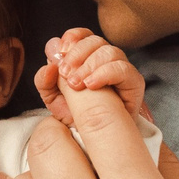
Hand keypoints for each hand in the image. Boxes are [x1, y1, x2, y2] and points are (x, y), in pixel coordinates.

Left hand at [33, 27, 153, 126]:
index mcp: (86, 58)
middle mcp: (105, 60)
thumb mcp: (52, 98)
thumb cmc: (75, 117)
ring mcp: (121, 70)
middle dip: (77, 54)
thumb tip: (50, 56)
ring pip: (110, 51)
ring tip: (77, 85)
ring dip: (89, 65)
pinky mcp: (133, 84)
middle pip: (96, 40)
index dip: (73, 37)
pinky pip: (123, 69)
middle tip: (66, 74)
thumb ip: (45, 78)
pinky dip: (105, 73)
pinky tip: (91, 85)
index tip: (61, 51)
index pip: (83, 35)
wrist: (91, 142)